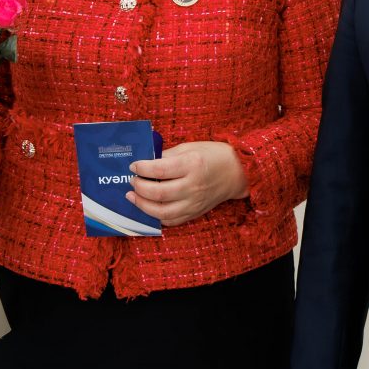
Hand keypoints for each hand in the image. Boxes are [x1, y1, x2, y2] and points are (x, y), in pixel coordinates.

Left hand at [127, 141, 247, 226]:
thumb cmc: (212, 155)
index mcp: (192, 164)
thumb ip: (167, 156)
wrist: (236, 172)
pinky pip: (172, 220)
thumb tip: (146, 163)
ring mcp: (194, 202)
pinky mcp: (195, 212)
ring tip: (133, 197)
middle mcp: (193, 186)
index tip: (133, 166)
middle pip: (158, 192)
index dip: (141, 168)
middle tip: (132, 181)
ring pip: (162, 211)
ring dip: (143, 205)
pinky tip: (149, 208)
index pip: (159, 170)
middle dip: (139, 187)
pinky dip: (157, 216)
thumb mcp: (189, 147)